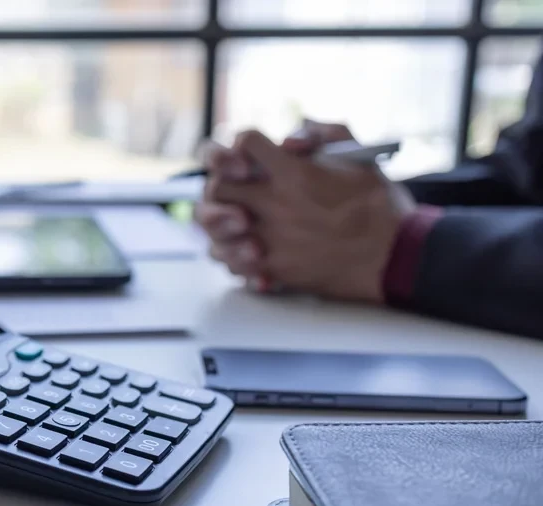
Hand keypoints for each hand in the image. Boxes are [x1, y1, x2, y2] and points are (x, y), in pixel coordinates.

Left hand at [204, 129, 414, 302]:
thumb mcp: (359, 156)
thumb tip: (294, 134)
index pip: (244, 142)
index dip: (244, 144)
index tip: (252, 155)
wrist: (394, 256)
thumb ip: (325, 133)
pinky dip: (230, 253)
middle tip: (236, 188)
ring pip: (214, 228)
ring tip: (236, 220)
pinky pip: (229, 260)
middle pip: (218, 186)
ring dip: (220, 221)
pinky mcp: (273, 268)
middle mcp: (275, 204)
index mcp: (294, 172)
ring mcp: (271, 238)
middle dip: (223, 183)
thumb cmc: (380, 206)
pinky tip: (243, 247)